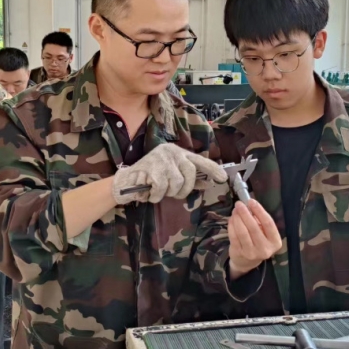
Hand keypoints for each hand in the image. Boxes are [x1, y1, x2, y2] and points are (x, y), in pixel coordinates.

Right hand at [112, 143, 226, 204]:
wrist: (125, 180)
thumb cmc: (151, 178)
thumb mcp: (172, 176)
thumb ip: (189, 179)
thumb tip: (208, 183)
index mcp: (178, 153)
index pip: (199, 160)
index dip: (212, 169)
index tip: (223, 177)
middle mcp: (171, 152)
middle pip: (190, 172)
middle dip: (185, 188)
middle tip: (175, 193)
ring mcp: (161, 159)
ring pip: (177, 183)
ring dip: (168, 192)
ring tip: (159, 190)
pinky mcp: (152, 169)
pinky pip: (162, 188)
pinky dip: (157, 196)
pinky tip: (151, 193)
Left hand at [228, 199, 281, 279]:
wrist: (248, 262)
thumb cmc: (259, 242)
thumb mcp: (265, 233)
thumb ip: (260, 220)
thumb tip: (249, 205)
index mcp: (275, 242)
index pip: (268, 223)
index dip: (259, 211)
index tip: (251, 201)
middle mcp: (265, 249)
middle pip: (254, 227)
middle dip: (245, 213)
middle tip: (239, 204)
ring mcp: (251, 252)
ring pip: (242, 231)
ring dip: (237, 218)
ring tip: (235, 210)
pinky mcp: (239, 253)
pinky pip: (234, 236)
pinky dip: (231, 225)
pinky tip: (232, 219)